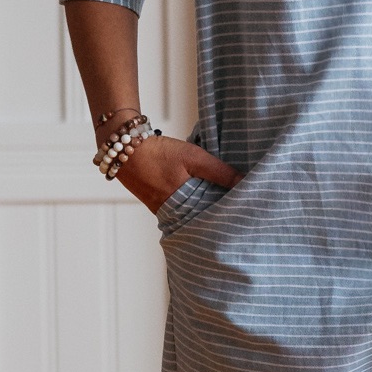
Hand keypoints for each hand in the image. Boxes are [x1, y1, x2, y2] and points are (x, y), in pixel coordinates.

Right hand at [112, 133, 242, 213]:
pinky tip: (205, 200)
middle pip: (203, 222)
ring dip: (207, 212)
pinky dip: (193, 207)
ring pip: (192, 217)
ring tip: (228, 207)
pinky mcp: (158, 206)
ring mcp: (163, 212)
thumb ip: (220, 172)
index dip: (229, 217)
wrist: (125, 150)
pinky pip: (181, 211)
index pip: (213, 220)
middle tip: (241, 214)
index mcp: (183, 207)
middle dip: (220, 218)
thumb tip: (245, 182)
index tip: (246, 214)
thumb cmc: (160, 153)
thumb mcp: (194, 158)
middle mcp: (172, 215)